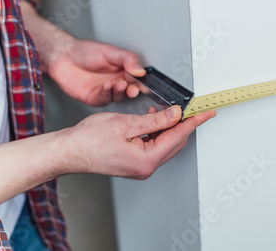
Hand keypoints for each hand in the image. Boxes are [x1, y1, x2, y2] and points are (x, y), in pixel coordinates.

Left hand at [20, 1, 145, 105]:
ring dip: (120, 91)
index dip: (142, 82)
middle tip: (133, 88)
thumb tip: (141, 70)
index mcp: (123, 70)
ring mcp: (106, 91)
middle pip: (130, 90)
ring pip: (119, 96)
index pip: (138, 79)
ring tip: (118, 84)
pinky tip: (106, 86)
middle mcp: (116, 81)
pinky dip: (107, 93)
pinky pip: (105, 99)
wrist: (63, 57)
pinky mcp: (95, 98)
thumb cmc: (84, 52)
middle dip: (133, 90)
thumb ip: (127, 59)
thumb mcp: (110, 51)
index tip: (145, 83)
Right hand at [62, 106, 215, 178]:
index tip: (206, 112)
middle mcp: (145, 167)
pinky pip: (153, 146)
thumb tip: (176, 114)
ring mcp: (140, 167)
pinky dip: (157, 132)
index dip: (194, 121)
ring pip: (165, 144)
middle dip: (183, 123)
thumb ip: (155, 120)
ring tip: (168, 110)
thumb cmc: (89, 139)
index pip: (178, 136)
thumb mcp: (126, 123)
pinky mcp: (134, 163)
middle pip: (174, 142)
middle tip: (191, 107)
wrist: (69, 151)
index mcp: (146, 160)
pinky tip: (152, 119)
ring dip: (168, 126)